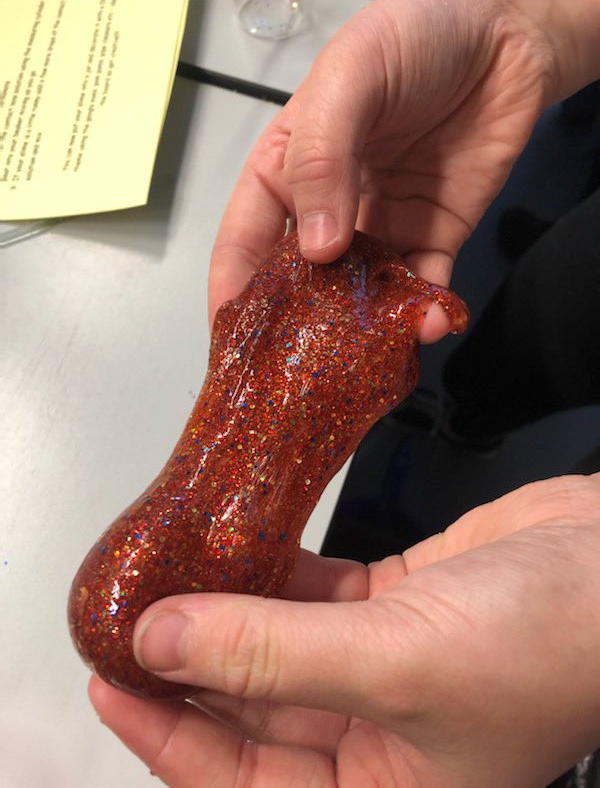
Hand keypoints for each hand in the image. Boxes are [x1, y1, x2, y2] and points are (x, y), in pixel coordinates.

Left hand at [90, 472, 599, 786]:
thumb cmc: (551, 645)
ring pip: (277, 645)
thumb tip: (164, 640)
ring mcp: (382, 663)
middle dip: (189, 664)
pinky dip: (274, 574)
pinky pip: (313, 596)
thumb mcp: (395, 665)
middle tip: (130, 622)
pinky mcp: (393, 604)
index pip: (241, 779)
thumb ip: (271, 654)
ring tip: (168, 580)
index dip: (167, 735)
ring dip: (226, 612)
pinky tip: (236, 549)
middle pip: (252, 705)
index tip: (111, 682)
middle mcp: (377, 735)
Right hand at [208, 0, 598, 340]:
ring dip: (362, 331)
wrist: (507, 35)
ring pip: (359, 296)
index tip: (229, 340)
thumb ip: (322, 160)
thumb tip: (316, 248)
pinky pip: (420, 287)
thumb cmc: (414, 35)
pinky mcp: (431, 237)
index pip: (246, 240)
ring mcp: (380, 228)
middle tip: (295, 372)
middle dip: (295, 328)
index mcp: (287, 171)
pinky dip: (422, 313)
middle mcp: (328, 208)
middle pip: (300, 282)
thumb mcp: (348, 79)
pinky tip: (426, 324)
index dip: (233, 290)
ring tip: (366, 362)